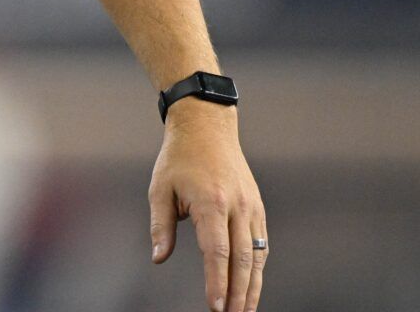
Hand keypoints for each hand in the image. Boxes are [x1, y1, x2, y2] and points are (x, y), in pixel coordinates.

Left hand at [150, 105, 267, 311]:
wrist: (207, 127)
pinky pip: (261, 242)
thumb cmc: (179, 157)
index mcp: (211, 202)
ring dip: (252, 286)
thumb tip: (158, 257)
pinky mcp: (256, 206)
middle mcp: (236, 206)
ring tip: (245, 310)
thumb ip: (160, 226)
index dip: (217, 282)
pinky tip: (252, 285)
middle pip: (241, 259)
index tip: (215, 307)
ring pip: (257, 254)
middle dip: (238, 293)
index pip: (216, 252)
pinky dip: (258, 267)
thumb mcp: (160, 188)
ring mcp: (250, 206)